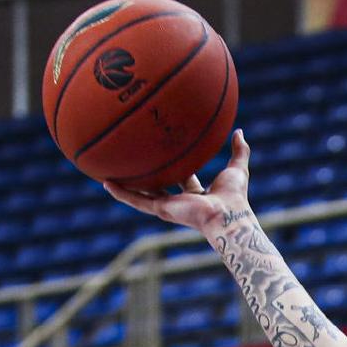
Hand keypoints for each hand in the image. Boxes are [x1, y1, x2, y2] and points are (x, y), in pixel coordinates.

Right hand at [104, 129, 251, 234]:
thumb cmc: (234, 196)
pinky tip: (107, 184)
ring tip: (108, 174)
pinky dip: (122, 193)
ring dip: (126, 186)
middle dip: (147, 177)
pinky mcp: (161, 209)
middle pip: (160, 187)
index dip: (176, 167)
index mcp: (197, 194)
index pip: (184, 179)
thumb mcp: (236, 168)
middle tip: (134, 161)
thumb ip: (239, 151)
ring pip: (141, 195)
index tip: (166, 153)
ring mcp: (169, 206)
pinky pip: (136, 201)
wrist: (227, 214)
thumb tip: (239, 132)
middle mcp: (181, 201)